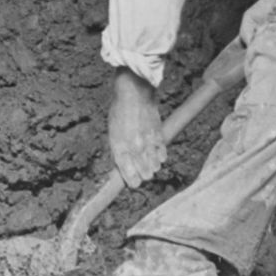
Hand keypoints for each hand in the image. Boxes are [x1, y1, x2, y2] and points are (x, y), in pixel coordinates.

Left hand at [105, 70, 164, 185]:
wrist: (134, 93)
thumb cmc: (120, 111)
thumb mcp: (112, 133)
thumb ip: (118, 151)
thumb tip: (123, 167)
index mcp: (120, 150)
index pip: (131, 179)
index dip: (132, 182)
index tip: (132, 180)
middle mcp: (135, 149)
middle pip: (146, 176)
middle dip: (143, 175)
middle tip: (140, 167)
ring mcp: (148, 143)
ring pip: (155, 168)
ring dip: (152, 166)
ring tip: (147, 158)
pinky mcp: (159, 136)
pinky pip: (163, 156)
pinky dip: (160, 157)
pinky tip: (155, 152)